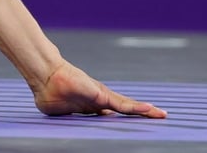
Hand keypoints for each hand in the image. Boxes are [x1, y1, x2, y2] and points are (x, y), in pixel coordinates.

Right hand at [32, 61, 166, 117]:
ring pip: (128, 107)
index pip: (110, 115)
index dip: (121, 118)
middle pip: (124, 109)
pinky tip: (150, 110)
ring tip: (161, 114)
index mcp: (89, 105)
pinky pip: (123, 105)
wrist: (45, 77)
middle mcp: (99, 100)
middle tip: (157, 116)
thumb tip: (68, 130)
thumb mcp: (60, 112)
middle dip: (140, 113)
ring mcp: (102, 97)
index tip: (132, 124)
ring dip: (145, 111)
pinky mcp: (103, 95)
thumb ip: (69, 118)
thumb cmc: (47, 92)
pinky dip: (138, 108)